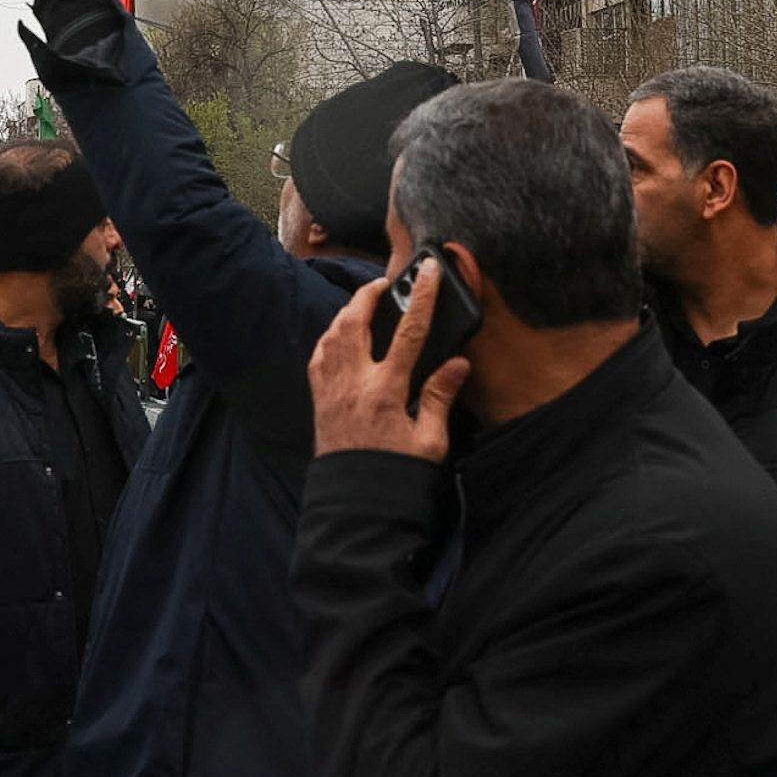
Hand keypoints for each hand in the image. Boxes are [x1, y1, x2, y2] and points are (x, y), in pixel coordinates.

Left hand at [308, 260, 468, 461]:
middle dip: (369, 294)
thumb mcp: (430, 443)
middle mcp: (353, 382)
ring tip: (365, 303)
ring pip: (332, 334)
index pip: (408, 332)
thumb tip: (458, 364)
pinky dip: (330, 336)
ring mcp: (331, 389)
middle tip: (386, 283)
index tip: (429, 272)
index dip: (422, 298)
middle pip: (354, 321)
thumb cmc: (396, 475)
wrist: (354, 504)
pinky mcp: (319, 399)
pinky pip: (319, 355)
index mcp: (386, 391)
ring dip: (347, 312)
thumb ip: (440, 398)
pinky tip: (339, 335)